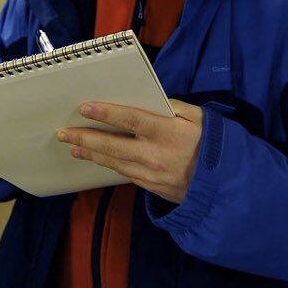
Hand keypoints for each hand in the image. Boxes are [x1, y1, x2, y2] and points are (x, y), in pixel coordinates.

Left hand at [57, 99, 202, 203]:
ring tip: (72, 146)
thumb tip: (150, 101)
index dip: (106, 114)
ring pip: (113, 162)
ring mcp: (151, 174)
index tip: (85, 108)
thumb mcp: (200, 118)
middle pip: (112, 145)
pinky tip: (95, 159)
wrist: (225, 185)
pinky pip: (124, 173)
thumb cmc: (212, 145)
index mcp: (168, 132)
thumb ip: (174, 107)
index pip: (130, 120)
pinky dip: (106, 165)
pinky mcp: (151, 187)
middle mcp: (155, 154)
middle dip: (85, 138)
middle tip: (62, 132)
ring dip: (90, 153)